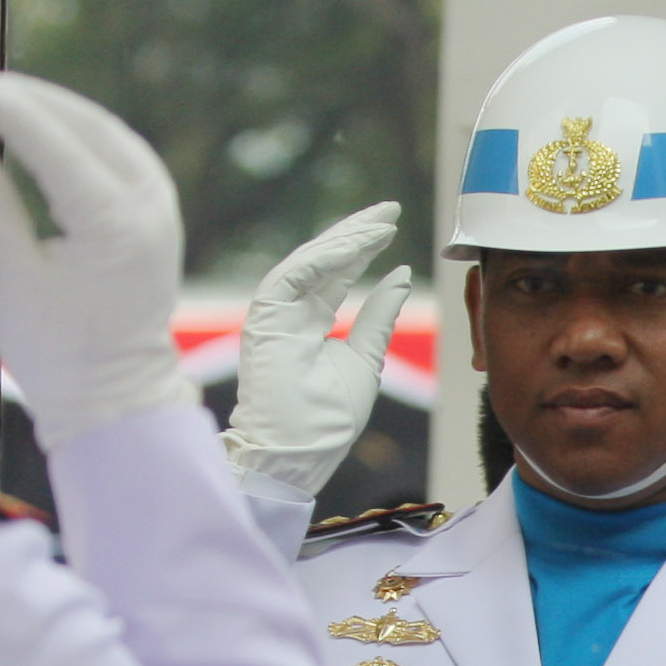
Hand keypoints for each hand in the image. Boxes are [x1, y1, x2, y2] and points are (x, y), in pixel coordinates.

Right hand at [0, 71, 191, 447]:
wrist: (114, 397)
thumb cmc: (58, 351)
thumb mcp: (5, 274)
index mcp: (114, 228)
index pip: (56, 146)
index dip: (9, 110)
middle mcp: (149, 212)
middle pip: (89, 129)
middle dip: (34, 100)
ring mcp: (161, 211)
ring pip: (110, 136)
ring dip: (60, 112)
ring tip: (6, 98)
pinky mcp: (158, 215)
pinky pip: (122, 156)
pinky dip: (83, 135)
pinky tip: (49, 129)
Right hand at [224, 202, 409, 499]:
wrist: (295, 455)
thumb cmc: (326, 420)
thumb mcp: (365, 359)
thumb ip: (378, 316)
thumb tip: (400, 275)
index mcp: (308, 321)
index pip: (336, 275)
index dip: (362, 249)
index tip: (390, 226)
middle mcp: (288, 312)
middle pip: (323, 262)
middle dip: (355, 233)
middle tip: (387, 210)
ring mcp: (273, 314)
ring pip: (308, 262)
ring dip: (342, 240)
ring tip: (377, 223)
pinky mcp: (264, 319)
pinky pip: (294, 276)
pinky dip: (325, 259)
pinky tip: (355, 245)